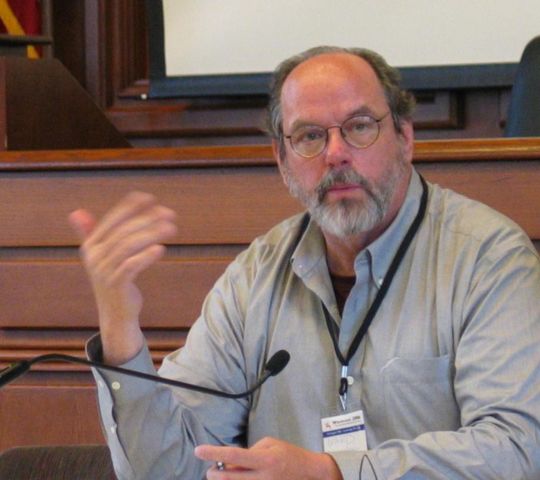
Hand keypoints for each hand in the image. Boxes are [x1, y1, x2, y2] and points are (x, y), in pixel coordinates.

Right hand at [69, 192, 176, 363]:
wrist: (116, 313)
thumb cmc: (114, 280)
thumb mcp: (102, 256)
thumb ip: (91, 234)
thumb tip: (76, 213)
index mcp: (91, 245)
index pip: (112, 219)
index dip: (130, 207)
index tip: (150, 198)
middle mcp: (94, 256)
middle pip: (124, 231)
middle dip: (147, 219)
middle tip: (169, 214)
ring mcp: (103, 271)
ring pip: (128, 245)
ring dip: (151, 234)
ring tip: (171, 228)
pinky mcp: (115, 284)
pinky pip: (131, 266)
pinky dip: (146, 256)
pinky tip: (161, 248)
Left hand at [194, 437, 342, 479]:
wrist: (312, 474)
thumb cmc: (290, 455)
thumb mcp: (271, 445)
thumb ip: (251, 451)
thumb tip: (231, 461)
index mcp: (264, 459)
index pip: (234, 455)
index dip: (214, 453)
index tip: (198, 450)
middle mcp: (263, 477)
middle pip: (231, 477)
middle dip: (216, 473)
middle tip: (209, 470)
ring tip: (218, 477)